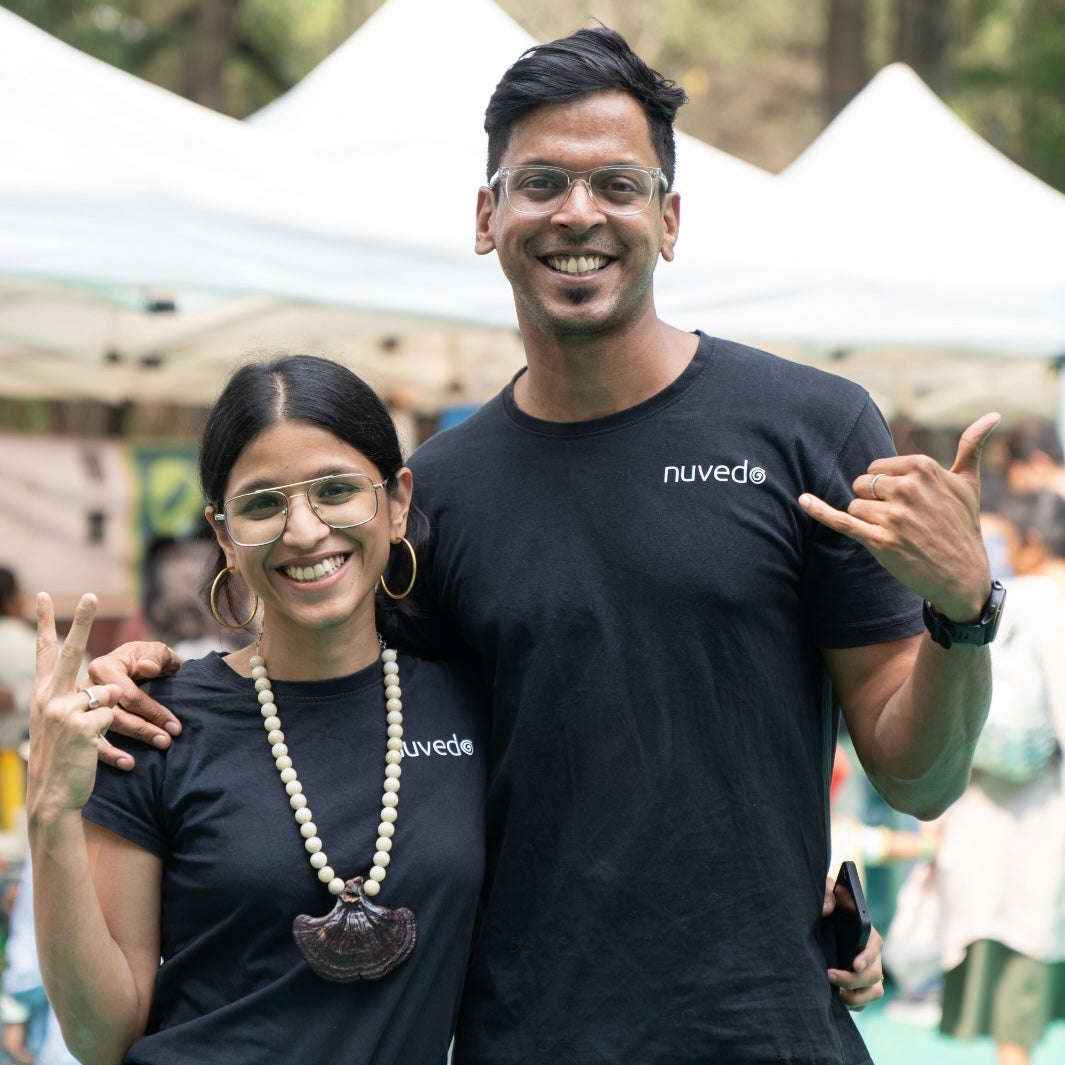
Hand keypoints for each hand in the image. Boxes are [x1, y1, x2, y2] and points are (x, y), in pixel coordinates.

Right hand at [28, 593, 119, 820]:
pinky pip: (112, 718)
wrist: (52, 796)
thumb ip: (77, 701)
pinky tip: (92, 751)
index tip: (44, 596)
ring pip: (107, 693)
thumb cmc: (61, 759)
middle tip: (90, 594)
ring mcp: (64, 712)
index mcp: (42, 695)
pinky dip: (112, 734)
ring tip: (88, 740)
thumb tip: (109, 687)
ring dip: (113, 715)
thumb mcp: (60, 725)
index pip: (45, 653)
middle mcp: (48, 698)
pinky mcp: (82, 727)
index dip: (45, 624)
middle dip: (81, 622)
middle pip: (71, 653)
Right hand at [87, 641, 182, 770]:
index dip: (152, 711)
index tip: (175, 726)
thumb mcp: (157, 652)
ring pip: (102, 730)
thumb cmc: (150, 660)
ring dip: (124, 747)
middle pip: (114, 714)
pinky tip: (127, 764)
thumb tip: (147, 667)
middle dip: (143, 729)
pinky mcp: (78, 723)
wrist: (140, 667)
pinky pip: (91, 741)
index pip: (127, 694)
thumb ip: (155, 657)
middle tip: (166, 741)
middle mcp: (85, 687)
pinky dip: (109, 755)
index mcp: (102, 666)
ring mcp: (78, 707)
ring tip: (144, 757)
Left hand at [800, 412, 1000, 619]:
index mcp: (923, 468)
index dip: (884, 486)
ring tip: (896, 534)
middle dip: (873, 502)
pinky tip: (802, 500)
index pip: (876, 467)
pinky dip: (819, 510)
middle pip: (862, 485)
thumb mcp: (969, 484)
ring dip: (868, 521)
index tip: (908, 502)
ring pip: (854, 506)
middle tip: (902, 521)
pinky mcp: (879, 541)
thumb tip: (992, 414)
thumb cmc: (962, 526)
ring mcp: (893, 515)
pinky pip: (841, 521)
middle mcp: (907, 488)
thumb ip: (971, 447)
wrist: (963, 575)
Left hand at [822, 878, 884, 1010]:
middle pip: (874, 974)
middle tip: (829, 975)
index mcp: (867, 934)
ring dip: (857, 996)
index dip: (867, 956)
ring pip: (875, 992)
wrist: (821, 926)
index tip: (854, 963)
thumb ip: (828, 893)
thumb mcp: (827, 893)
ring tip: (837, 994)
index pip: (876, 946)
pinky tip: (837, 999)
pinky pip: (865, 1002)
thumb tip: (826, 909)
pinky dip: (855, 1004)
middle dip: (853, 979)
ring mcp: (869, 973)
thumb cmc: (829, 906)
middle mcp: (872, 956)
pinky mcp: (860, 988)